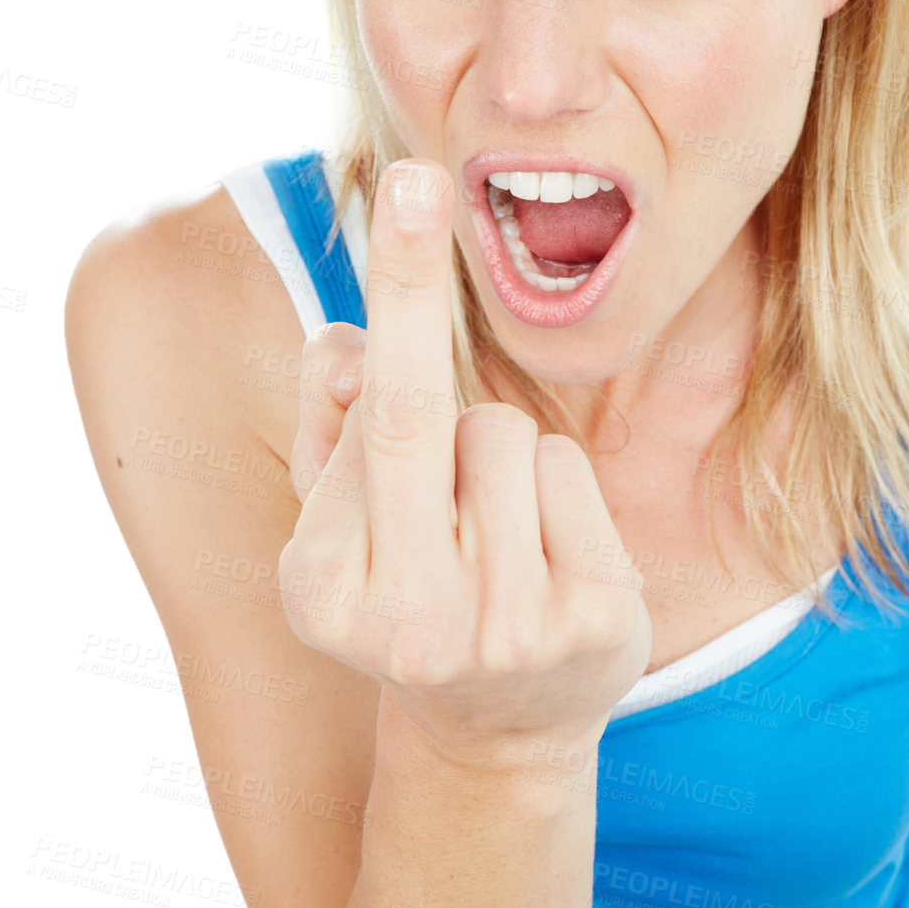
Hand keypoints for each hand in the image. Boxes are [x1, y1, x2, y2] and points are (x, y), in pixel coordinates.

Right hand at [279, 159, 651, 761]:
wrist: (497, 728)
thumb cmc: (406, 580)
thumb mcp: (339, 514)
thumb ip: (328, 416)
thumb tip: (352, 346)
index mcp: (318, 590)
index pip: (357, 421)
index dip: (394, 293)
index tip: (404, 182)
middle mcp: (403, 624)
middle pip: (417, 417)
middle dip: (413, 286)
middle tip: (414, 180)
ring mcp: (503, 633)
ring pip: (505, 436)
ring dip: (498, 451)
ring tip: (488, 525)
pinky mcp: (590, 627)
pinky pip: (565, 474)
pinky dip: (553, 487)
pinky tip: (540, 552)